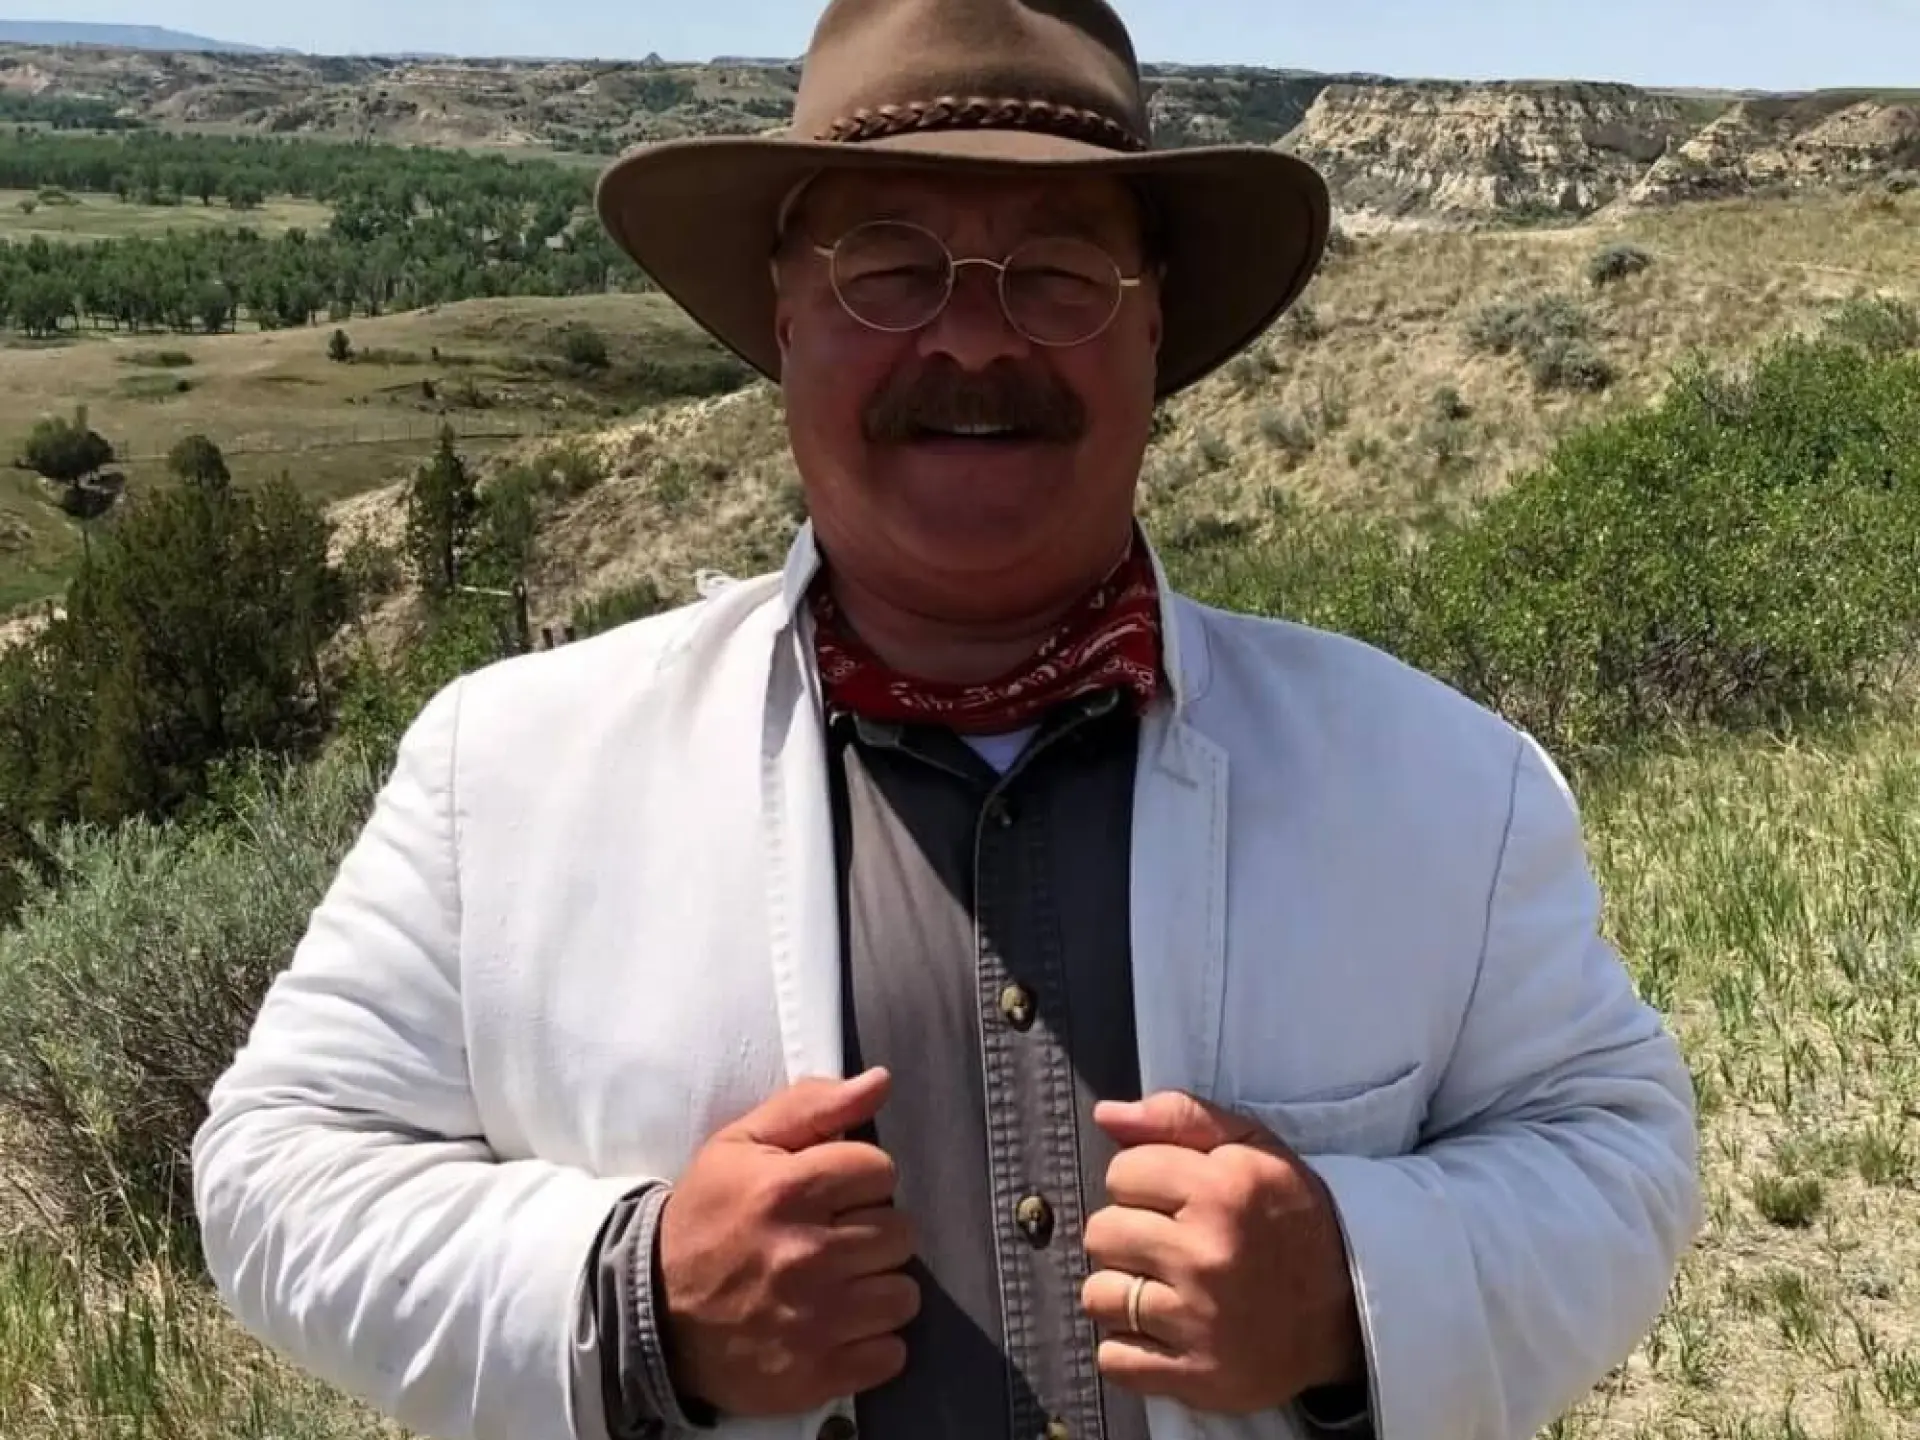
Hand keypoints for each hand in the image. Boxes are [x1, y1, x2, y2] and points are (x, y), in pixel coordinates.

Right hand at [657, 1067, 920, 1417]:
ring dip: (878, 1288)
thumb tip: (881, 1081)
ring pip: (902, 1294)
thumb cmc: (705, 1218)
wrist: (651, 1314)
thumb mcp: (741, 1145)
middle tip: (836, 1238)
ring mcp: (815, 1321)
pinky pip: (890, 1354)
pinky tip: (839, 1327)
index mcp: (788, 1190)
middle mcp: (807, 1255)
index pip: (881, 1170)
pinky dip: (872, 1343)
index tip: (835, 1192)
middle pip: (901, 1232)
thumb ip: (813, 1106)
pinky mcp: (817, 1374)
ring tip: (840, 1284)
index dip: (861, 1177)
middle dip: (873, 1231)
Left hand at [1080, 1092, 1365, 1413]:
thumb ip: (1180, 1117)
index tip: (1172, 1198)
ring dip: (1122, 1293)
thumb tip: (1106, 1114)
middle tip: (1167, 1244)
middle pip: (1101, 1233)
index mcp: (1221, 1190)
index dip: (1142, 1182)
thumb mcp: (1253, 1149)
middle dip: (1127, 1234)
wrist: (1352, 1308)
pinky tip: (1163, 1331)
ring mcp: (1199, 1321)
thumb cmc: (1292, 1218)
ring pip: (1098, 1296)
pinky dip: (1128, 1348)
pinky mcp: (1196, 1376)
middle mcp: (1207, 1255)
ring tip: (1162, 1288)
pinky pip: (1114, 1359)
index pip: (1121, 1172)